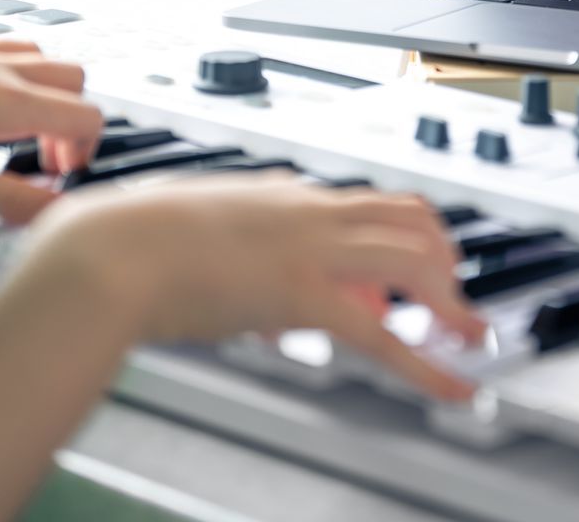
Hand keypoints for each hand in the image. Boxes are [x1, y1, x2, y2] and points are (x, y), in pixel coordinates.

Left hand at [0, 38, 103, 223]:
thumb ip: (11, 200)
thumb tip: (55, 211)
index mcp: (5, 101)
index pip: (85, 115)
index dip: (85, 150)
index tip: (58, 173)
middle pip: (74, 79)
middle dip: (71, 119)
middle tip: (43, 155)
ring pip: (44, 58)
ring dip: (46, 92)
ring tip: (17, 128)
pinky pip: (8, 47)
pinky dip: (16, 73)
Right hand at [33, 176, 486, 401]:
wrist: (108, 251)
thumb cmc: (124, 239)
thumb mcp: (180, 229)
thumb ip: (214, 249)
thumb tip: (231, 288)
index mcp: (275, 193)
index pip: (355, 202)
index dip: (386, 232)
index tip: (395, 260)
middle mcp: (306, 210)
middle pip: (406, 215)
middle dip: (440, 252)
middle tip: (453, 291)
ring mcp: (312, 250)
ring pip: (414, 260)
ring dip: (449, 299)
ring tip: (470, 332)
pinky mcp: (307, 297)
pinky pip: (387, 337)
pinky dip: (430, 366)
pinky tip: (454, 385)